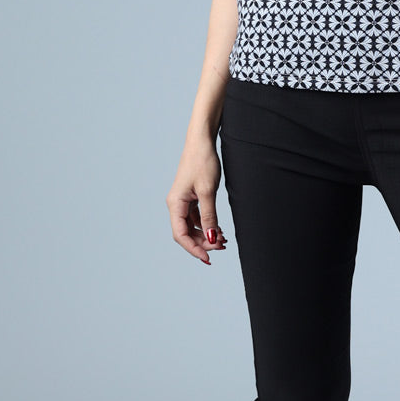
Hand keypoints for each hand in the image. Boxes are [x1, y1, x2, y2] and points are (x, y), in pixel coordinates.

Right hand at [167, 139, 226, 264]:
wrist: (202, 142)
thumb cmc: (203, 162)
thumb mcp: (208, 191)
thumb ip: (209, 216)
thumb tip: (211, 238)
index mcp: (175, 204)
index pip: (181, 235)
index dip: (194, 248)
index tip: (209, 258)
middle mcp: (176, 205)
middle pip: (186, 233)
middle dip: (203, 243)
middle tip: (222, 247)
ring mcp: (183, 201)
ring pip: (192, 227)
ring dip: (206, 235)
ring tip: (223, 240)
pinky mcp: (191, 197)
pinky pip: (196, 218)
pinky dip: (207, 225)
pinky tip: (219, 229)